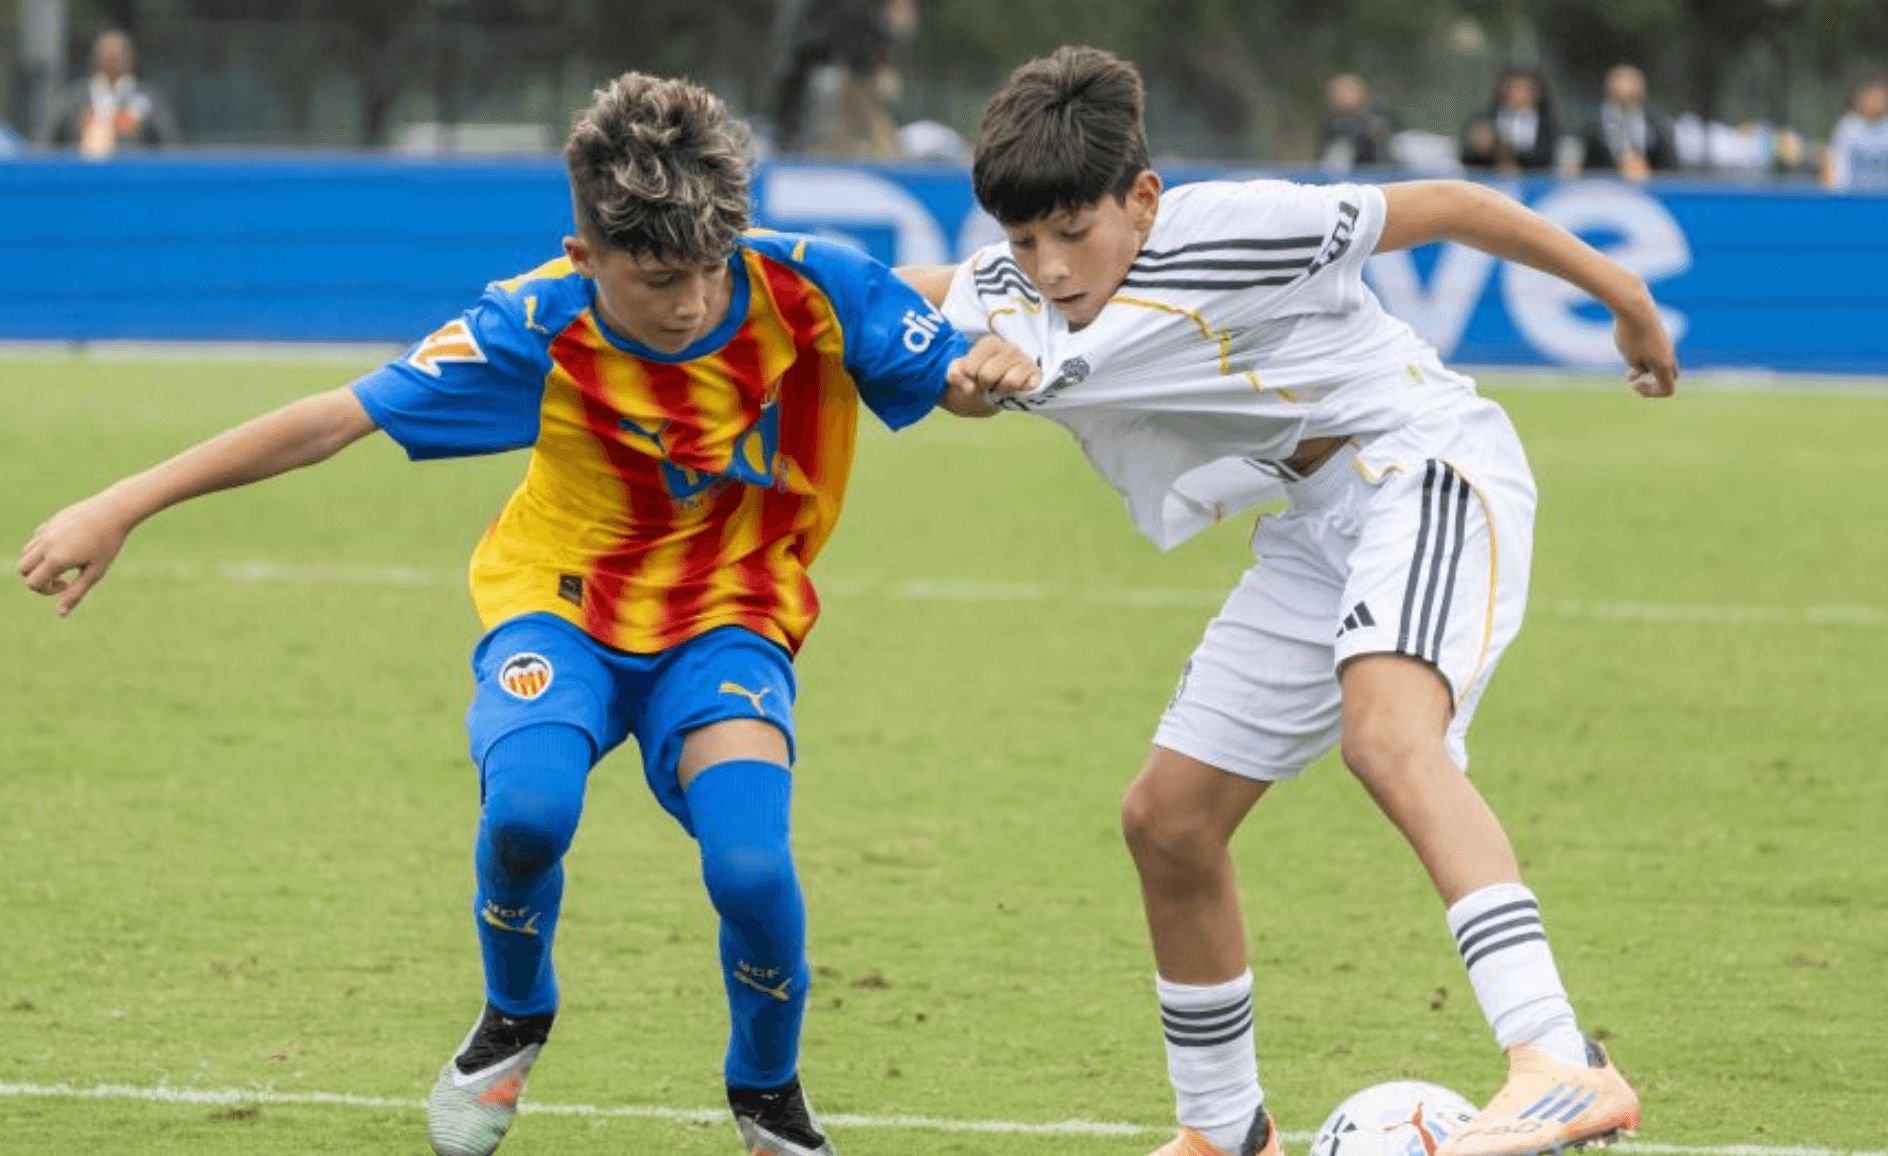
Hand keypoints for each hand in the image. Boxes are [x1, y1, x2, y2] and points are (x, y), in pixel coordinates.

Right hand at [18, 494, 136, 615]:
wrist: (113, 511)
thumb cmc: (107, 544)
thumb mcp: (95, 572)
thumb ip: (76, 593)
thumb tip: (60, 614)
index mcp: (56, 559)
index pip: (33, 583)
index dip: (46, 590)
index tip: (67, 585)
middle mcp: (45, 545)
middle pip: (23, 569)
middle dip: (37, 578)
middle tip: (62, 577)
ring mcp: (45, 532)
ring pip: (26, 553)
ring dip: (38, 564)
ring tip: (64, 563)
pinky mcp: (49, 523)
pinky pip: (35, 540)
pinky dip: (42, 549)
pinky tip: (66, 547)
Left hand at [943, 336, 1040, 417]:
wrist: (993, 393)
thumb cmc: (975, 380)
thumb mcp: (959, 376)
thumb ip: (954, 374)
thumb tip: (963, 382)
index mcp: (990, 343)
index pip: (972, 366)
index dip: (968, 378)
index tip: (972, 376)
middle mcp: (1010, 348)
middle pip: (987, 375)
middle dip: (983, 386)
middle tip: (986, 385)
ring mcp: (1025, 361)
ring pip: (1010, 381)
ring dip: (1001, 391)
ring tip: (1000, 387)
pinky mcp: (1037, 375)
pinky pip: (1028, 387)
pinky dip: (1019, 392)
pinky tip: (1015, 390)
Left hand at [1614, 295, 1677, 397]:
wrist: (1634, 307)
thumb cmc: (1630, 334)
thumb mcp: (1630, 358)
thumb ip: (1639, 368)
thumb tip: (1643, 370)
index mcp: (1664, 364)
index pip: (1668, 390)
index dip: (1651, 393)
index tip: (1634, 384)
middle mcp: (1669, 355)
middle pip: (1669, 378)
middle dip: (1652, 382)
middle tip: (1633, 378)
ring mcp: (1666, 344)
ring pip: (1662, 364)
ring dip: (1647, 369)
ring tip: (1629, 366)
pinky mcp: (1660, 335)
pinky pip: (1657, 352)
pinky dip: (1646, 357)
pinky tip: (1629, 349)